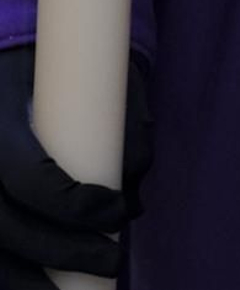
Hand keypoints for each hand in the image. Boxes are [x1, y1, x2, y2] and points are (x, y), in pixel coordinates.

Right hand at [0, 47, 149, 287]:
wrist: (4, 63)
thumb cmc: (56, 65)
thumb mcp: (90, 70)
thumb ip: (121, 118)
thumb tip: (134, 189)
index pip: (29, 180)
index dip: (75, 206)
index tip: (117, 212)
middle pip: (11, 228)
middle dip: (68, 252)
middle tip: (114, 260)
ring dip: (35, 284)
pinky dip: (16, 279)